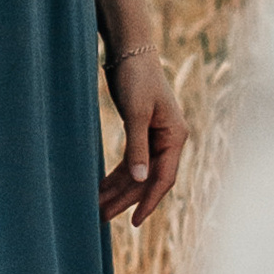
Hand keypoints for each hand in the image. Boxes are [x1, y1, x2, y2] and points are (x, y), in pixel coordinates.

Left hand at [100, 49, 187, 224]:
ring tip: (98, 207)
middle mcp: (169, 139)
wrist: (130, 50)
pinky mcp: (143, 132)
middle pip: (149, 179)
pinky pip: (133, 161)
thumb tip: (140, 180)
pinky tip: (103, 186)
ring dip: (119, 189)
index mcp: (175, 136)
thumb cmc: (136, 78)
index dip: (149, 201)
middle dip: (126, 199)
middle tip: (101, 217)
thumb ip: (138, 147)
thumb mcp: (136, 113)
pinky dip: (118, 175)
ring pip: (139, 172)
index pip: (164, 178)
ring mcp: (157, 137)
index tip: (134, 222)